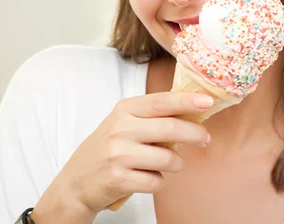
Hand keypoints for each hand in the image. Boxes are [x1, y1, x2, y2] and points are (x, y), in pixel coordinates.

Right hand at [41, 92, 212, 212]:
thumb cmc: (106, 150)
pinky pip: (157, 182)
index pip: (161, 101)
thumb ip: (151, 118)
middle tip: (205, 139)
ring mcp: (118, 155)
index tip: (207, 101)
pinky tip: (146, 178)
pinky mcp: (119, 179)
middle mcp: (120, 129)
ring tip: (167, 165)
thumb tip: (192, 115)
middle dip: (195, 134)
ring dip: (176, 164)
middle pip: (170, 129)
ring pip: (168, 159)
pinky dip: (158, 182)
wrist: (76, 182)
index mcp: (123, 110)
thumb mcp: (123, 125)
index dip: (187, 101)